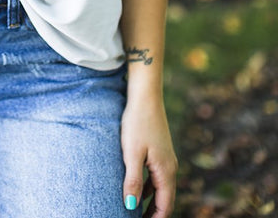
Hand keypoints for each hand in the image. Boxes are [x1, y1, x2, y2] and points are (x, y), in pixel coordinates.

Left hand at [121, 95, 177, 216]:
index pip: (164, 205)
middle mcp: (169, 167)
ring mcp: (165, 159)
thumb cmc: (137, 122)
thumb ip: (132, 180)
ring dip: (149, 202)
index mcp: (165, 171)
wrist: (145, 95)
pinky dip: (148, 188)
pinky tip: (136, 191)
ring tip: (135, 212)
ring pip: (159, 188)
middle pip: (164, 199)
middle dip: (153, 213)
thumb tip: (130, 206)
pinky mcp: (159, 151)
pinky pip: (155, 177)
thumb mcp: (131, 152)